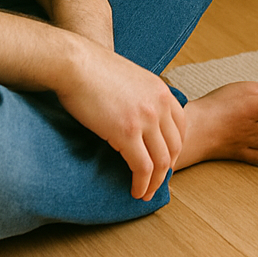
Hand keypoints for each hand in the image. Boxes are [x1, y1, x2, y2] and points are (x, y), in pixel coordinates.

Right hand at [0, 0, 181, 199]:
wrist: (76, 63)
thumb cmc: (94, 70)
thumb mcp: (130, 78)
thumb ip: (141, 96)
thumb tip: (137, 115)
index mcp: (161, 90)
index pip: (181, 125)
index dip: (175, 146)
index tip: (166, 160)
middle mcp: (159, 104)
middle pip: (175, 145)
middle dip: (167, 168)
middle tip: (156, 181)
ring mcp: (145, 118)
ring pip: (161, 161)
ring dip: (155, 182)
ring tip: (145, 193)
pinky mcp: (127, 133)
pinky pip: (142, 167)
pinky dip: (142, 184)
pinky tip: (136, 191)